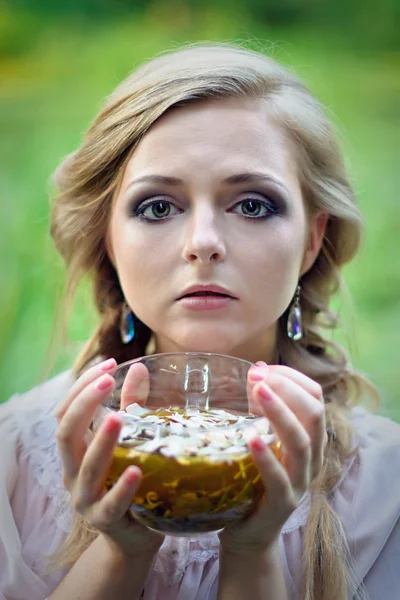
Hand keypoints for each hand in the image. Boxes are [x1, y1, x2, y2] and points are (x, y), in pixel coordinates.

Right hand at [55, 358, 163, 557]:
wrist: (133, 536)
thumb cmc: (127, 479)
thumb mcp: (128, 440)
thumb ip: (132, 406)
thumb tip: (140, 367)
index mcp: (76, 449)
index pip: (65, 411)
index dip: (81, 386)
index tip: (108, 364)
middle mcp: (73, 470)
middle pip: (65, 433)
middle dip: (83, 404)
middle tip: (108, 381)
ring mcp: (85, 497)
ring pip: (85, 466)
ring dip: (101, 440)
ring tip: (118, 417)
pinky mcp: (105, 520)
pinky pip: (111, 503)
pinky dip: (122, 487)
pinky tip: (136, 470)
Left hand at [219, 362, 325, 554]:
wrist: (248, 530)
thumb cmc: (254, 476)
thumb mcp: (260, 435)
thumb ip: (261, 407)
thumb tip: (257, 370)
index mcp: (309, 437)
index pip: (315, 397)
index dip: (292, 378)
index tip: (265, 368)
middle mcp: (311, 458)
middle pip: (314, 414)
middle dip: (288, 389)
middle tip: (258, 377)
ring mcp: (299, 482)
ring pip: (301, 442)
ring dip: (280, 413)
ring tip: (258, 392)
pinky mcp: (282, 503)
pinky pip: (279, 479)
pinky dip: (266, 457)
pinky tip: (251, 439)